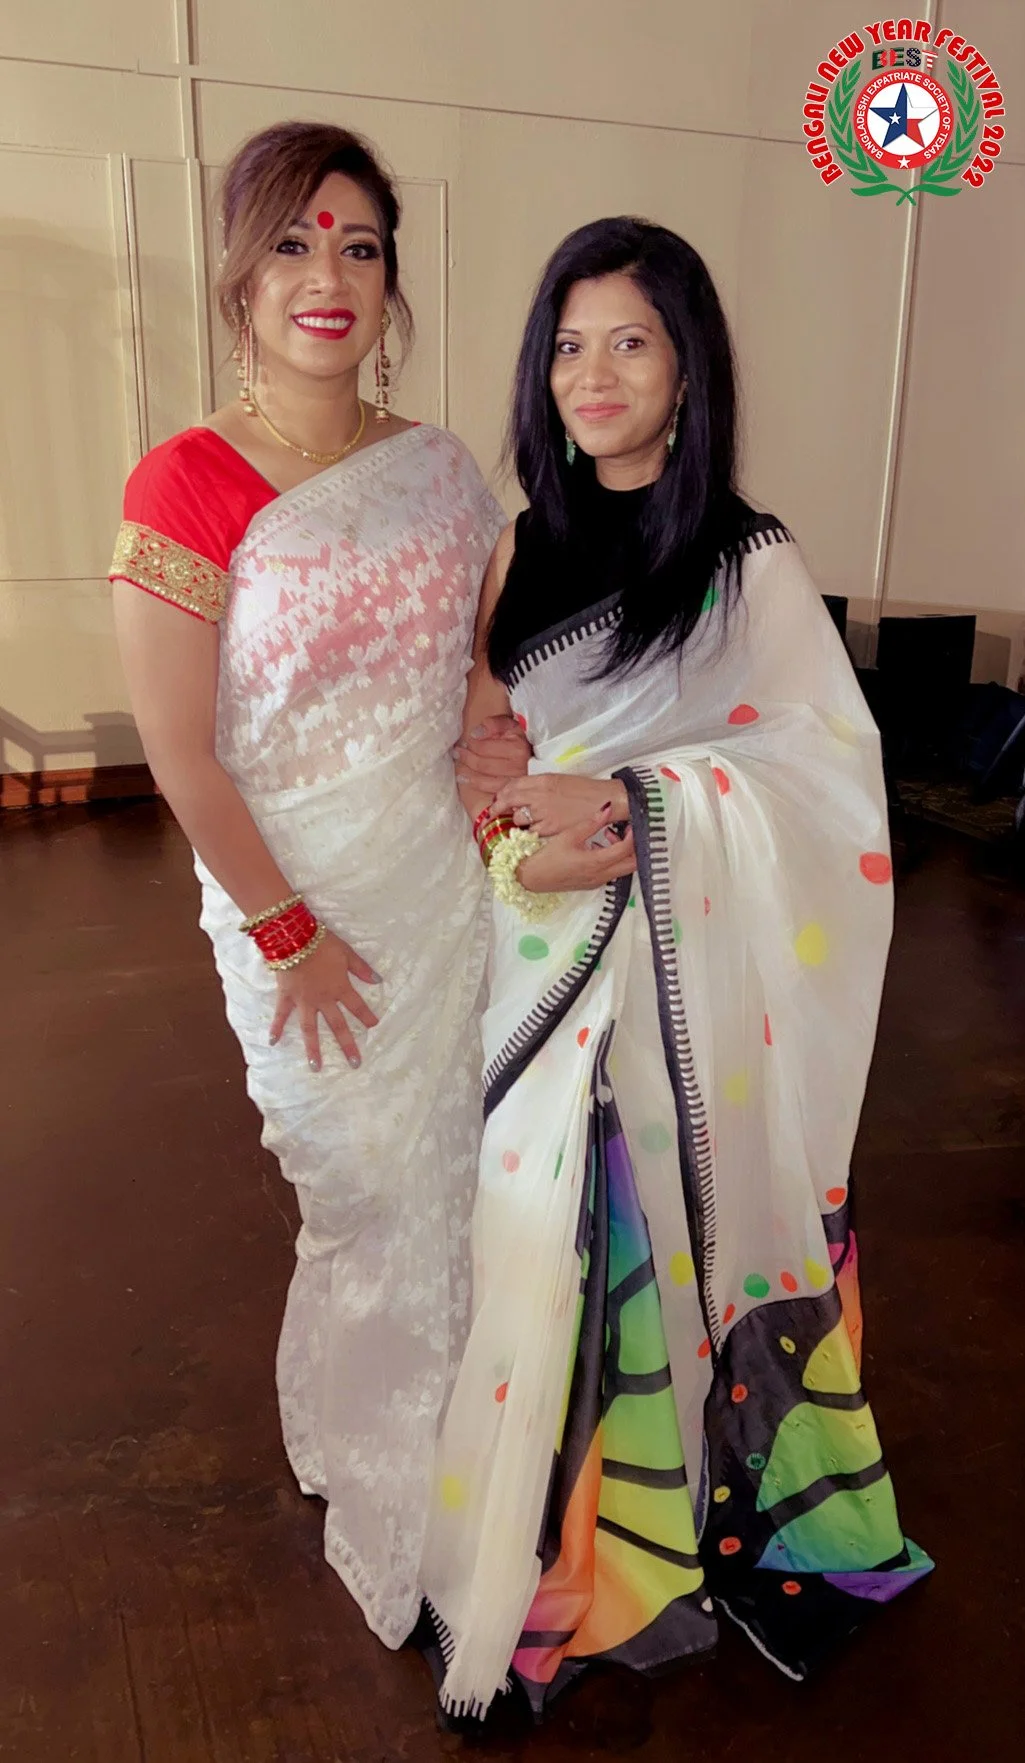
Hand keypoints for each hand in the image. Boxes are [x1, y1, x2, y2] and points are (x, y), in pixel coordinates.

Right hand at [268, 929, 381, 1071]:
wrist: (294, 938)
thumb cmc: (322, 943)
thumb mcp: (346, 952)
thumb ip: (361, 968)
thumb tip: (378, 981)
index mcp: (339, 988)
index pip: (357, 1006)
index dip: (366, 1017)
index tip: (374, 1027)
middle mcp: (323, 1000)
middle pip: (337, 1025)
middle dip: (347, 1045)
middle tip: (355, 1064)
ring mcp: (304, 1001)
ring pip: (310, 1029)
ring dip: (313, 1048)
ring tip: (316, 1067)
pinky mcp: (286, 997)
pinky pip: (281, 1015)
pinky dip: (276, 1027)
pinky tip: (273, 1042)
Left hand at [454, 714, 531, 797]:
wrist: (538, 756)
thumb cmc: (521, 739)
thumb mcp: (511, 725)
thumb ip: (493, 724)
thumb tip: (475, 733)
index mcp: (517, 749)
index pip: (485, 748)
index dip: (471, 744)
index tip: (466, 741)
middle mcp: (517, 768)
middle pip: (483, 765)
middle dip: (466, 758)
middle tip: (457, 753)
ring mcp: (515, 783)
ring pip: (485, 781)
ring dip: (469, 775)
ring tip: (459, 770)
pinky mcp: (514, 794)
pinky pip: (491, 791)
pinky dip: (476, 786)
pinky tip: (467, 781)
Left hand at [491, 772, 629, 836]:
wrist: (603, 801)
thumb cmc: (585, 791)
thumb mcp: (559, 779)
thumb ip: (539, 784)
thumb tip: (523, 792)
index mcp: (542, 780)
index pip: (513, 784)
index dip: (503, 792)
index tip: (499, 797)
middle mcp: (538, 795)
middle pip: (508, 800)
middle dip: (498, 807)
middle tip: (494, 812)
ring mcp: (542, 812)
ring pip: (517, 818)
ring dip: (516, 820)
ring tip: (520, 822)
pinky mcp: (549, 827)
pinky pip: (530, 831)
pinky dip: (529, 831)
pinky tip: (532, 831)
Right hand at [518, 804, 635, 893]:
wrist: (531, 877)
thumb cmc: (547, 858)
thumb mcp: (569, 835)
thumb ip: (591, 822)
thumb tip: (607, 809)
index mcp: (597, 862)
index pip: (627, 849)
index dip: (633, 834)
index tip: (631, 823)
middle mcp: (601, 875)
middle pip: (633, 864)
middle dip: (635, 846)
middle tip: (627, 830)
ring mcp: (597, 881)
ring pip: (623, 868)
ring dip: (623, 853)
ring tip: (609, 835)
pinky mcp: (592, 883)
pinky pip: (612, 872)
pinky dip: (613, 859)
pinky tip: (598, 846)